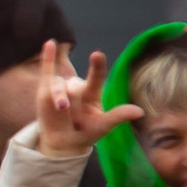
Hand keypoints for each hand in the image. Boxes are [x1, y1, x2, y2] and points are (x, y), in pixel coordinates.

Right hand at [31, 39, 141, 160]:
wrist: (64, 143)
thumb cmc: (86, 132)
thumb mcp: (103, 126)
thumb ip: (118, 116)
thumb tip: (140, 112)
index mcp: (92, 93)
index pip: (96, 77)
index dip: (97, 66)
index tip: (97, 55)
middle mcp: (77, 88)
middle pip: (74, 84)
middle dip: (68, 95)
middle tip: (64, 106)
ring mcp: (62, 88)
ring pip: (58, 84)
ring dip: (57, 94)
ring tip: (59, 107)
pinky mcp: (46, 90)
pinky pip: (48, 71)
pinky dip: (48, 57)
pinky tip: (50, 43)